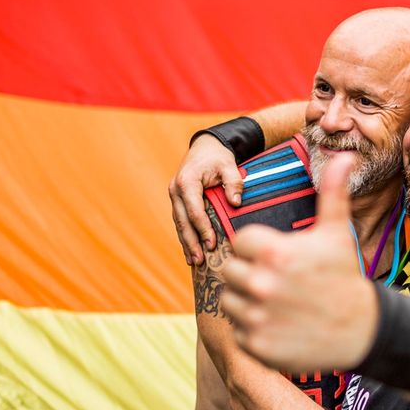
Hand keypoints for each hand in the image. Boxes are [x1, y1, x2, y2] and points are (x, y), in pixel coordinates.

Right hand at [168, 134, 243, 262]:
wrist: (205, 147)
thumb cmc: (218, 157)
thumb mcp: (229, 165)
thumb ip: (234, 182)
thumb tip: (235, 203)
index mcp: (187, 182)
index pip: (194, 211)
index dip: (203, 229)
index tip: (212, 244)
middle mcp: (176, 190)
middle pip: (183, 222)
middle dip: (191, 242)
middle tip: (200, 260)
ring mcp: (174, 196)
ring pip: (179, 224)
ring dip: (186, 244)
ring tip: (194, 262)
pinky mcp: (177, 201)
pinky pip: (180, 221)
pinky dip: (185, 237)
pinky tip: (190, 252)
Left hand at [221, 153, 376, 371]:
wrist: (361, 331)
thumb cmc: (345, 277)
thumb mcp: (337, 233)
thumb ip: (332, 193)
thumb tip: (344, 156)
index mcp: (274, 253)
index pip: (239, 242)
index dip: (257, 248)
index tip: (278, 258)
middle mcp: (261, 284)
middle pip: (229, 271)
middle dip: (249, 273)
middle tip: (277, 282)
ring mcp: (257, 317)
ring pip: (229, 301)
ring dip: (246, 301)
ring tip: (276, 303)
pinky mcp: (257, 346)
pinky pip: (237, 331)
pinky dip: (252, 329)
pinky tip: (278, 325)